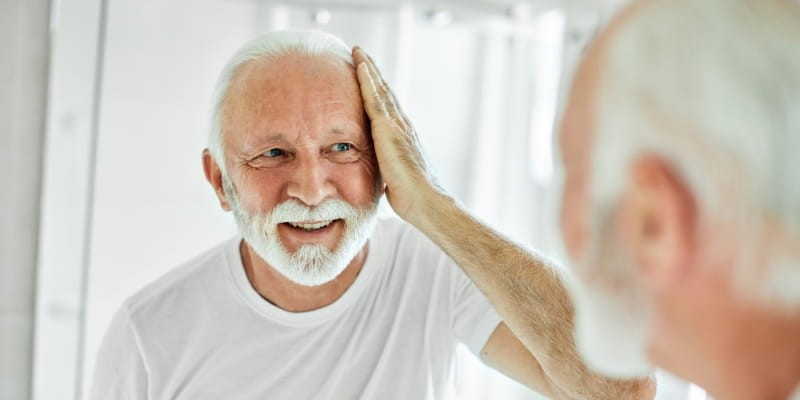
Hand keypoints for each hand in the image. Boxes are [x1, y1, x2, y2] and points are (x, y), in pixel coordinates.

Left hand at [352, 46, 442, 222]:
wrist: (426, 201)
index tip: (368, 76)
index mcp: (402, 138)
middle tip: (361, 54)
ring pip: (380, 90)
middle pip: (384, 92)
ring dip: (368, 69)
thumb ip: (387, 172)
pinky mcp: (389, 129)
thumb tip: (383, 180)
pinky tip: (358, 64)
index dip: (377, 91)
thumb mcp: (394, 180)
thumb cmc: (413, 198)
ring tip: (357, 52)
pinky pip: (374, 97)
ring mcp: (397, 125)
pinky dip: (366, 79)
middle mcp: (402, 126)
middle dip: (372, 73)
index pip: (386, 109)